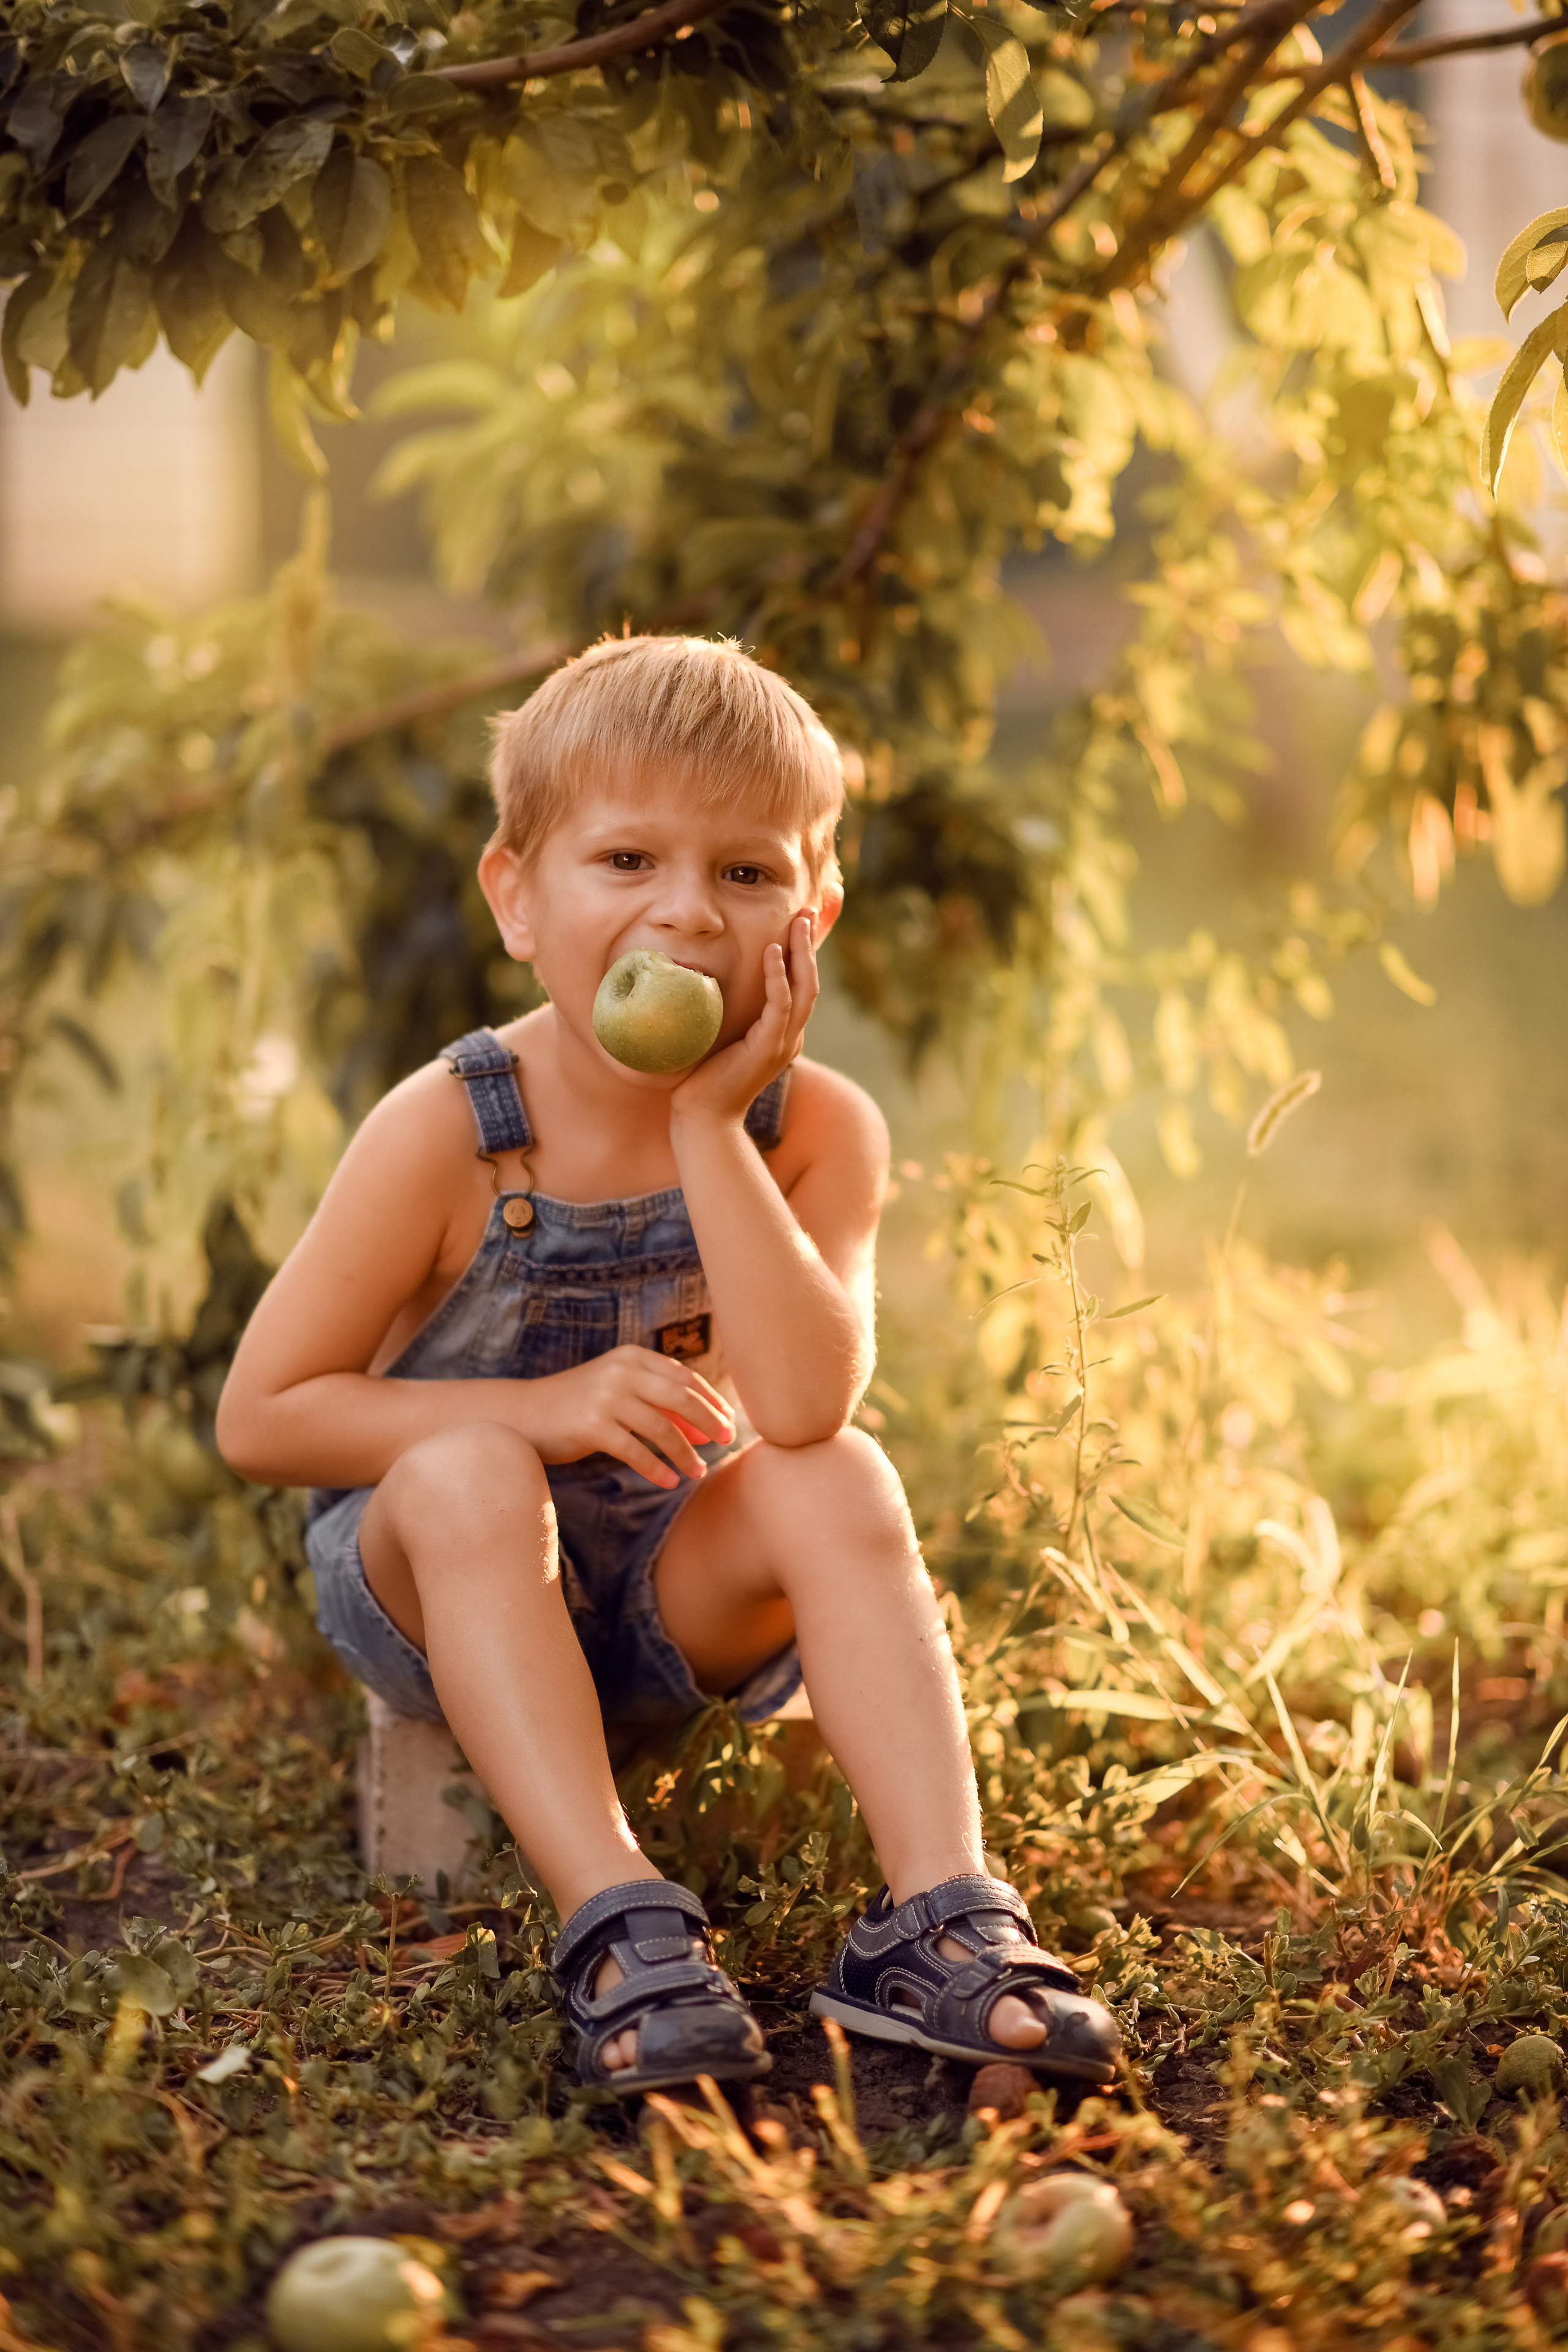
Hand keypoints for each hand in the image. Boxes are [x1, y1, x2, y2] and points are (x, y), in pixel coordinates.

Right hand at [519, 1346, 735, 1488]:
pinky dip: (656, 1469)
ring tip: (698, 1471)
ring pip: (661, 1428)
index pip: (684, 1376)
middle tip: (726, 1442)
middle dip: (709, 1422)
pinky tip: (669, 1481)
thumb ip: (657, 1401)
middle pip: (681, 1397)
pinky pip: (636, 1452)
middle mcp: (621, 1372)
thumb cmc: (578, 1405)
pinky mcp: (592, 1426)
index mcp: (631, 1357)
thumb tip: (706, 1428)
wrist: (523, 1415)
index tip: (728, 1421)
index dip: (711, 1400)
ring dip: (685, 1453)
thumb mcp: (618, 1390)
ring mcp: (605, 1398)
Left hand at [669, 912, 818, 1127]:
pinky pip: (779, 1005)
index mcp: (782, 1036)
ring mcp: (782, 1044)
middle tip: (805, 912)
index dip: (801, 955)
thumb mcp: (723, 1040)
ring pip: (802, 990)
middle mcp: (789, 1038)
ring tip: (796, 923)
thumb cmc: (706, 1082)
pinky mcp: (767, 1049)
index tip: (796, 925)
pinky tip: (772, 952)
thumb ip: (731, 1018)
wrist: (704, 1119)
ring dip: (800, 953)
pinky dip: (778, 977)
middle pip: (809, 983)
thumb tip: (714, 985)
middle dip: (808, 946)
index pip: (800, 988)